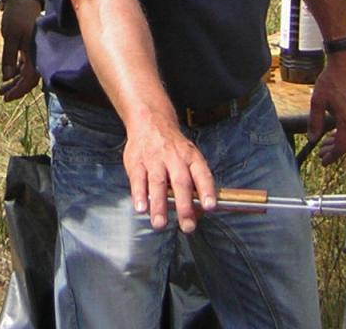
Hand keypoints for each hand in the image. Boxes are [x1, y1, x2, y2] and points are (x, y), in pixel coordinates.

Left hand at [0, 0, 40, 100]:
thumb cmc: (17, 14)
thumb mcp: (10, 35)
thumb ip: (9, 56)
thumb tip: (8, 77)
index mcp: (35, 52)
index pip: (29, 79)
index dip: (18, 90)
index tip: (7, 97)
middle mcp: (38, 53)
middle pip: (29, 78)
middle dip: (16, 88)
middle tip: (3, 95)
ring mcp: (35, 50)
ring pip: (27, 71)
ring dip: (16, 80)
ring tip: (2, 88)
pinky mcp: (32, 45)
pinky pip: (26, 63)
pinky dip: (18, 70)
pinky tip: (9, 75)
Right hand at [122, 113, 216, 232]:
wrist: (150, 120)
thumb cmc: (173, 147)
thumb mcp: (189, 157)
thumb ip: (194, 184)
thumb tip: (200, 212)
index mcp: (191, 157)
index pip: (202, 174)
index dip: (207, 190)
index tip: (210, 206)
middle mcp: (174, 158)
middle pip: (181, 182)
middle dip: (184, 206)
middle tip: (187, 226)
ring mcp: (154, 159)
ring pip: (158, 183)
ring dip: (159, 205)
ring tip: (160, 224)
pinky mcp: (136, 162)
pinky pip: (138, 180)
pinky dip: (139, 194)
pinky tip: (141, 208)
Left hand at [307, 49, 345, 164]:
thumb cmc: (331, 79)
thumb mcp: (318, 101)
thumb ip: (315, 122)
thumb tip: (311, 139)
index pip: (342, 146)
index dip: (332, 155)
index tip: (323, 161)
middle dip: (335, 150)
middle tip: (321, 154)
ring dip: (339, 141)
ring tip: (325, 144)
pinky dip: (344, 132)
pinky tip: (334, 131)